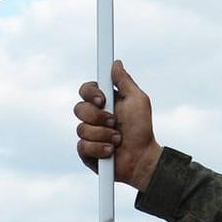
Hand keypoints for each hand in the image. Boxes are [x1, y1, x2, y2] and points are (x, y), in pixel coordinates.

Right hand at [74, 61, 161, 189]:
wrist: (142, 158)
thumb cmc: (142, 129)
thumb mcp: (137, 101)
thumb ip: (125, 81)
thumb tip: (115, 63)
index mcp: (103, 102)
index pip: (85, 90)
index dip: (90, 93)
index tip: (102, 99)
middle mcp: (93, 117)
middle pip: (79, 108)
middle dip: (98, 117)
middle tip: (114, 122)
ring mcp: (88, 135)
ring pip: (81, 129)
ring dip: (104, 135)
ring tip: (118, 139)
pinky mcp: (86, 152)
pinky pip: (82, 146)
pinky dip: (100, 148)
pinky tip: (111, 151)